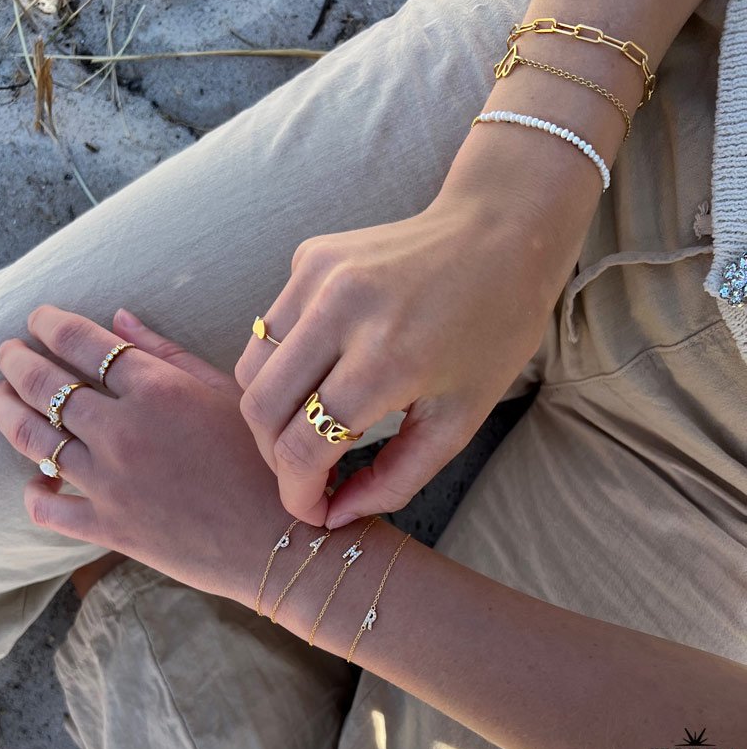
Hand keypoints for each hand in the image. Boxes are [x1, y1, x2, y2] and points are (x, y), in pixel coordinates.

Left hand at [0, 305, 295, 604]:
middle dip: (16, 360)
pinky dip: (33, 491)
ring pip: (32, 439)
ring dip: (5, 411)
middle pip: (45, 385)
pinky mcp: (108, 527)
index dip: (51, 324)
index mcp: (158, 389)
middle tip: (6, 350)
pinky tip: (34, 479)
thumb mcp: (229, 393)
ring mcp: (110, 481)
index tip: (38, 317)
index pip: (84, 343)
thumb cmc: (266, 460)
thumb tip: (120, 316)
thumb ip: (170, 352)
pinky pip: (48, 506)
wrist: (282, 539)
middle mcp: (123, 430)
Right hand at [235, 128, 588, 528]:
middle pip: (259, 407)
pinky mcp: (308, 256)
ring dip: (271, 411)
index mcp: (388, 358)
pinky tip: (323, 366)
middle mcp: (340, 310)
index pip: (303, 444)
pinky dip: (283, 363)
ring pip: (250, 367)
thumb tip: (336, 514)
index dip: (298, 493)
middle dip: (274, 457)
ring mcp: (317, 275)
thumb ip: (395, 478)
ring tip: (310, 426)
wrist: (498, 234)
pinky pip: (269, 328)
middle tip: (307, 473)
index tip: (311, 510)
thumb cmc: (493, 330)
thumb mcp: (460, 419)